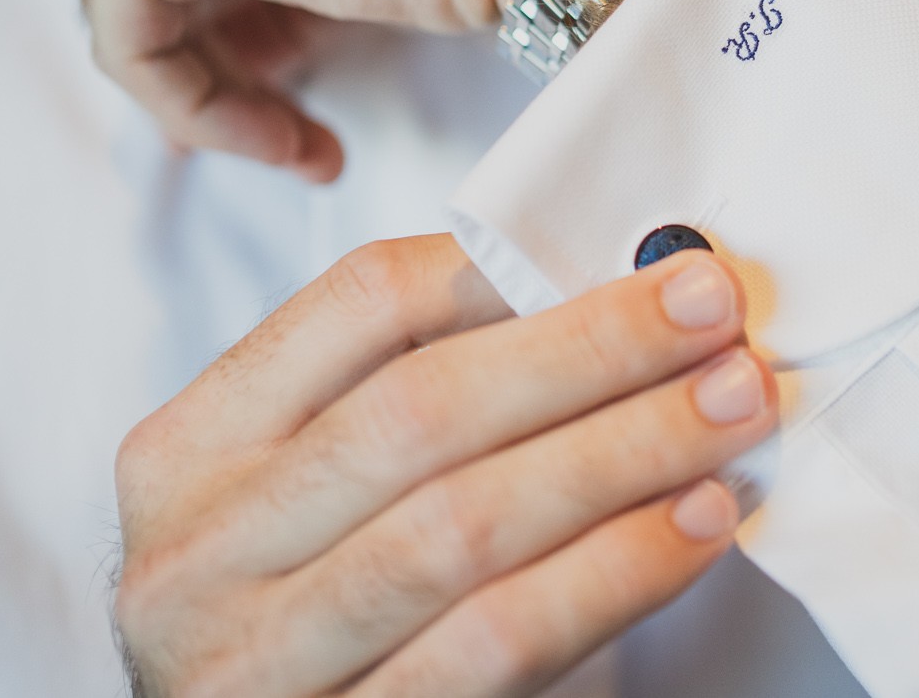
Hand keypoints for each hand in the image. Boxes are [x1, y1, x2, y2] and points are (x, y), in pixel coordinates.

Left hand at [83, 0, 610, 181]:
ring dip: (224, 105)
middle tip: (298, 136)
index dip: (228, 32)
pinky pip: (132, 48)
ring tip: (306, 146)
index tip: (287, 101)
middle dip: (223, 68)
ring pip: (134, 17)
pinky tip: (289, 138)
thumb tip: (241, 44)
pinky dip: (204, 113)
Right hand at [114, 233, 775, 697]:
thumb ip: (411, 396)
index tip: (640, 260)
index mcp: (189, 451)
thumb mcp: (309, 491)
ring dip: (623, 453)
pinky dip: (614, 572)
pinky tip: (695, 525)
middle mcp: (200, 554)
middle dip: (590, 353)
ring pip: (465, 526)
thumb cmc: (309, 607)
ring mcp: (259, 662)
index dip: (508, 268)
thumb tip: (601, 292)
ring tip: (729, 408)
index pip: (355, 307)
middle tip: (712, 314)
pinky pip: (498, 643)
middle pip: (420, 412)